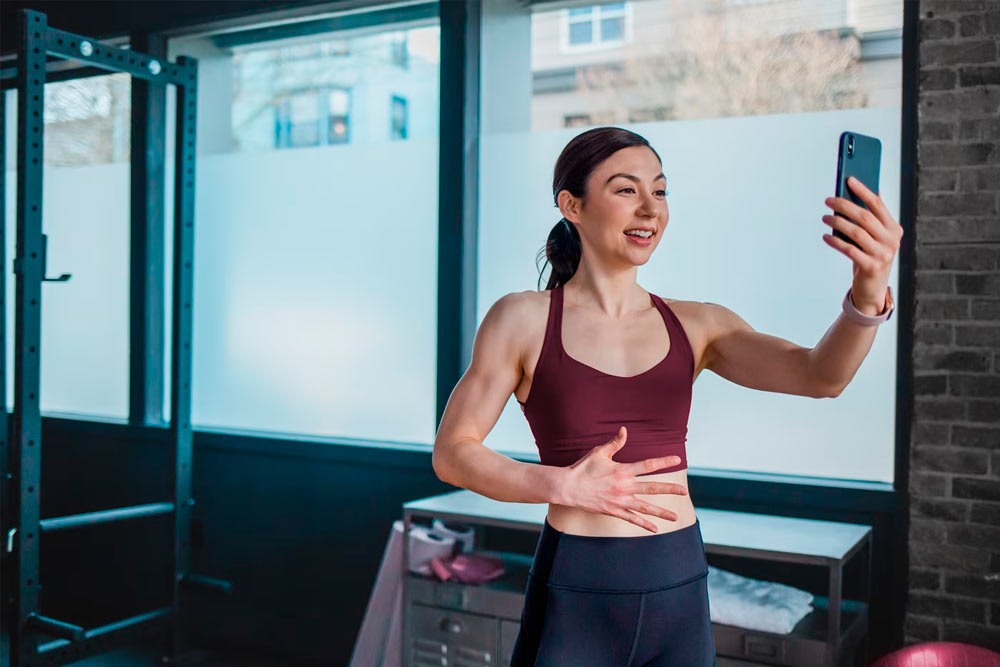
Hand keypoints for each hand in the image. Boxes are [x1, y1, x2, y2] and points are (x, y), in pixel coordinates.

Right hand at [556, 426, 688, 533]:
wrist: (568, 487)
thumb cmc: (583, 468)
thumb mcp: (599, 452)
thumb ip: (615, 443)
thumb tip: (625, 430)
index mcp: (623, 470)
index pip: (648, 465)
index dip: (663, 462)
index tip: (677, 460)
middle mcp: (624, 486)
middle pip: (652, 487)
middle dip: (669, 489)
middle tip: (684, 492)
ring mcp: (620, 500)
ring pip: (645, 507)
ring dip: (661, 512)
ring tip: (675, 517)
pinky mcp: (613, 510)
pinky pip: (632, 518)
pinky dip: (644, 524)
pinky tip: (655, 529)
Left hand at [822, 176, 903, 309]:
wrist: (872, 288)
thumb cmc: (869, 257)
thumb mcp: (873, 238)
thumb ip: (869, 220)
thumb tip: (852, 195)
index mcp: (894, 229)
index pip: (877, 205)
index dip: (863, 191)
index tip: (849, 180)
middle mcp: (891, 240)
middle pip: (864, 217)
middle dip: (844, 205)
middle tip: (828, 200)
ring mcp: (883, 254)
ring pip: (856, 232)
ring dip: (837, 222)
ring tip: (825, 217)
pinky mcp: (871, 266)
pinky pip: (849, 250)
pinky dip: (836, 241)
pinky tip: (826, 236)